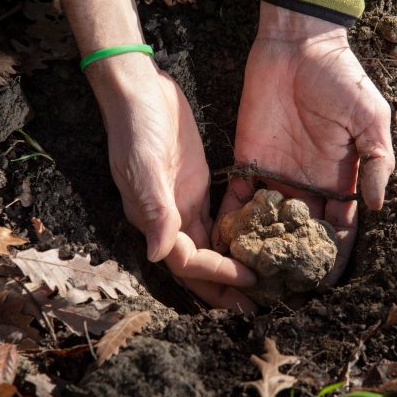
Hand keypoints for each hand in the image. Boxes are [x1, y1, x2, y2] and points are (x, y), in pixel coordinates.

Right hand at [61, 0, 256, 311]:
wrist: (140, 90)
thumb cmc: (137, 125)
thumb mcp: (144, 164)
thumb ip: (154, 207)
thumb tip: (161, 254)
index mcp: (154, 217)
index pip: (187, 260)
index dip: (216, 275)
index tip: (248, 280)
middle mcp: (169, 217)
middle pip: (198, 264)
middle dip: (223, 287)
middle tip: (256, 306)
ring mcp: (183, 202)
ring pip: (208, 247)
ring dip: (229, 268)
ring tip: (259, 285)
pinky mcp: (197, 185)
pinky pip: (215, 221)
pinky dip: (232, 238)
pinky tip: (254, 246)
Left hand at [216, 3, 394, 285]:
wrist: (297, 44)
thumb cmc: (340, 78)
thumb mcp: (371, 118)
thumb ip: (377, 162)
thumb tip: (376, 208)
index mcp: (339, 179)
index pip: (337, 228)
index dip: (332, 256)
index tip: (324, 285)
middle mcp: (307, 184)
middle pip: (300, 234)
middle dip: (292, 262)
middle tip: (280, 294)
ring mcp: (276, 174)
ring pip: (268, 224)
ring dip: (260, 249)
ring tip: (249, 281)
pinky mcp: (247, 160)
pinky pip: (239, 199)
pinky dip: (233, 222)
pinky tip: (224, 247)